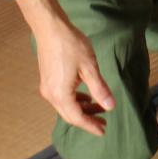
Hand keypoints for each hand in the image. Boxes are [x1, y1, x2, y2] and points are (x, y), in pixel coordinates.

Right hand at [17, 0, 115, 134]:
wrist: (50, 27)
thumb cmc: (70, 45)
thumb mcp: (89, 68)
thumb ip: (99, 89)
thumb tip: (110, 106)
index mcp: (61, 94)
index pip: (77, 118)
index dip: (91, 126)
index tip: (103, 130)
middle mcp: (50, 95)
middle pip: (70, 115)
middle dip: (87, 119)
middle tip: (104, 122)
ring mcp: (47, 87)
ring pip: (66, 106)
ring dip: (82, 109)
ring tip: (99, 107)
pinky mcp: (47, 80)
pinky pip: (62, 97)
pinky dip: (75, 100)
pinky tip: (86, 94)